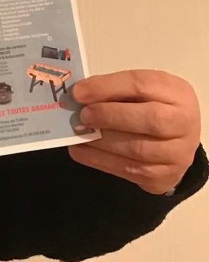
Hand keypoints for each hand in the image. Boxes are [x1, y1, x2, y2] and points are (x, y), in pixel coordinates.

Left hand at [68, 70, 200, 194]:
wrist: (174, 142)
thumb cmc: (151, 108)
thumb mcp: (140, 92)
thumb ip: (113, 90)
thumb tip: (78, 95)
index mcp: (177, 93)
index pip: (143, 85)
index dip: (107, 88)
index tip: (78, 92)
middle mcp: (183, 123)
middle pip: (150, 119)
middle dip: (110, 116)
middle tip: (83, 115)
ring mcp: (177, 153)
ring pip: (138, 149)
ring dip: (101, 141)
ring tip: (78, 133)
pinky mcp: (163, 176)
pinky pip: (128, 170)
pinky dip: (98, 159)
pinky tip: (80, 150)